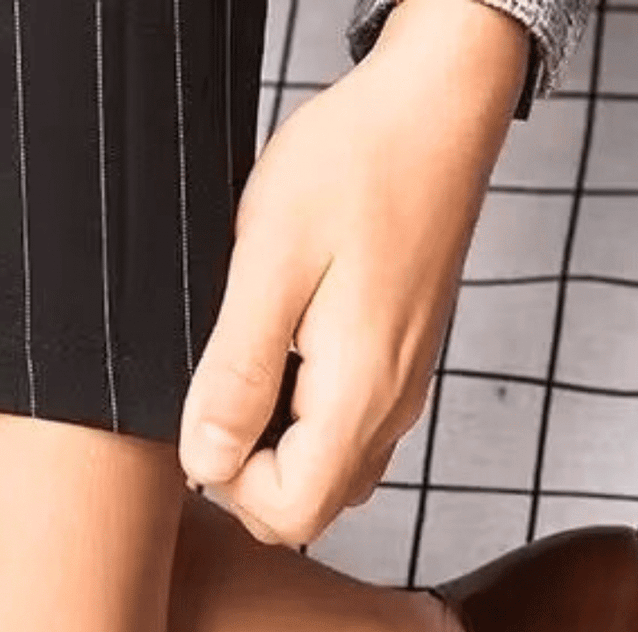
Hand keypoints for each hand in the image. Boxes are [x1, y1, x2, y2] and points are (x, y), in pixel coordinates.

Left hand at [179, 0, 527, 543]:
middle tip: (220, 388)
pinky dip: (301, 420)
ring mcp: (399, 395)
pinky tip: (284, 352)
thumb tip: (205, 462)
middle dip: (247, 474)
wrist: (432, 109)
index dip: (230, 485)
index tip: (207, 413)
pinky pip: (344, 435)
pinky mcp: (397, 372)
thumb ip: (235, 375)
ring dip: (274, 448)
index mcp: (359, 396)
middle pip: (309, 509)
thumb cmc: (355, 165)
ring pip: (327, 477)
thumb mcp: (268, 263)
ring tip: (253, 363)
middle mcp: (390, 412)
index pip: (290, 515)